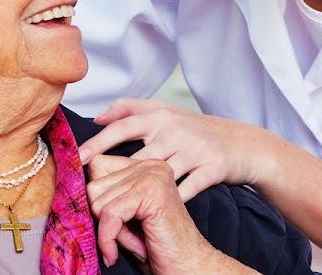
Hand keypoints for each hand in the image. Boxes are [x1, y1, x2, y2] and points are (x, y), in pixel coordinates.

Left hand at [78, 99, 269, 202]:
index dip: (99, 142)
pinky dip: (171, 202)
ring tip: (121, 208)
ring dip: (140, 193)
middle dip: (116, 175)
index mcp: (161, 116)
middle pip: (137, 156)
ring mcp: (194, 149)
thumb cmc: (199, 129)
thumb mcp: (167, 112)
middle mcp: (176, 130)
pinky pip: (186, 191)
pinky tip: (157, 213)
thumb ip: (131, 109)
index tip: (78, 158)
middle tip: (93, 192)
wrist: (243, 144)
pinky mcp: (211, 168)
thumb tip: (98, 116)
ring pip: (159, 175)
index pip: (123, 126)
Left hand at [87, 154, 246, 273]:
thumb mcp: (127, 213)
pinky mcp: (150, 193)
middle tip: (130, 234)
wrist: (189, 266)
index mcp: (146, 165)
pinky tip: (122, 251)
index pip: (97, 165)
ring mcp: (152, 176)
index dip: (98, 199)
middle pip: (94, 185)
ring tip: (136, 239)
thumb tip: (74, 182)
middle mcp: (151, 165)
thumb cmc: (157, 246)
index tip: (114, 221)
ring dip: (110, 230)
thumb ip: (108, 194)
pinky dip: (108, 239)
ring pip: (98, 201)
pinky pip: (108, 214)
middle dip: (104, 218)